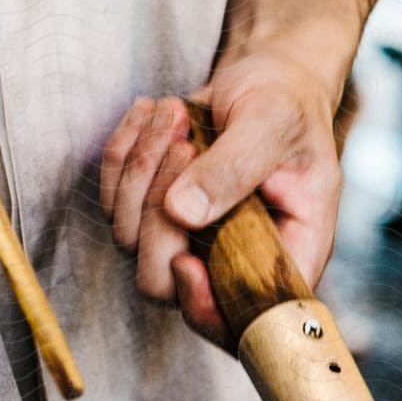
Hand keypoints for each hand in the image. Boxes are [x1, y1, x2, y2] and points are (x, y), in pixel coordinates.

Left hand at [99, 47, 343, 345]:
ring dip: (142, 168)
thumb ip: (234, 169)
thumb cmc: (287, 104)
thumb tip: (183, 212)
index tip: (187, 261)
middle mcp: (234, 261)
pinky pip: (114, 201)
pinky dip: (124, 153)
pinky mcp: (155, 214)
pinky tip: (153, 114)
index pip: (241, 321)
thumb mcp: (272, 126)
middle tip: (185, 148)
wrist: (267, 79)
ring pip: (132, 240)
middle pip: (164, 284)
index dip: (205, 309)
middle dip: (159, 216)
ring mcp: (190, 241)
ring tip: (174, 114)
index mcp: (284, 257)